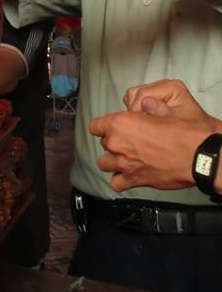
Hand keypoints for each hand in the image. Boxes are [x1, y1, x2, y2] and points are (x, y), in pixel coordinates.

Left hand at [91, 110, 208, 191]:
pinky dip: (119, 181)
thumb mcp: (161, 113)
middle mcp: (117, 143)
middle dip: (115, 143)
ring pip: (104, 163)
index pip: (95, 126)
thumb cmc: (181, 134)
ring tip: (126, 160)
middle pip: (104, 143)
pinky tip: (127, 176)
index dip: (103, 127)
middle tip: (130, 143)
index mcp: (120, 123)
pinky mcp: (132, 179)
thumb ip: (144, 113)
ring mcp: (123, 163)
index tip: (110, 129)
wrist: (195, 156)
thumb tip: (143, 109)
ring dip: (113, 161)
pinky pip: (116, 183)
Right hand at [124, 78, 218, 127]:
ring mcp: (157, 89)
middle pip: (135, 93)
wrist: (200, 131)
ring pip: (131, 95)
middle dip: (135, 110)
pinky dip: (135, 109)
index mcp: (173, 87)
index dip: (138, 110)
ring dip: (134, 110)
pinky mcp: (152, 95)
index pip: (143, 94)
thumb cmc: (194, 127)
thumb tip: (145, 104)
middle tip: (143, 124)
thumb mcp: (179, 122)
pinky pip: (133, 99)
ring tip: (146, 121)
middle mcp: (164, 85)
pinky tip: (145, 118)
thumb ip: (162, 112)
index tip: (141, 123)